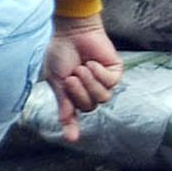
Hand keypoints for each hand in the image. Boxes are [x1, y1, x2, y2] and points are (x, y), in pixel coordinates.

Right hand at [44, 14, 123, 142]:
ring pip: (102, 97)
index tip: (71, 139)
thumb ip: (64, 103)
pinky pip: (110, 83)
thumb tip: (65, 124)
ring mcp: (103, 82)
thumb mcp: (57, 80)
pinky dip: (99, 73)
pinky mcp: (114, 72)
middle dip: (79, 92)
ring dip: (90, 82)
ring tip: (82, 67)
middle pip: (89, 106)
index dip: (72, 127)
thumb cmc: (60, 52)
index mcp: (73, 94)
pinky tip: (92, 62)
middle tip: (72, 76)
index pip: (74, 116)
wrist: (71, 31)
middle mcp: (89, 91)